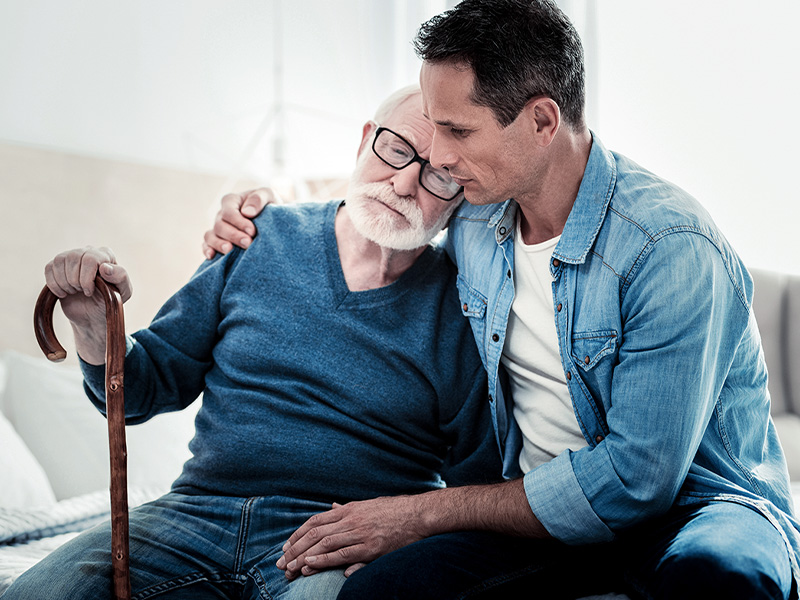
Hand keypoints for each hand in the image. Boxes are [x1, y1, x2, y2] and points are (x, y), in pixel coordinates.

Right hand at [44, 246, 131, 363]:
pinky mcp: (57, 266)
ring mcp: (71, 257)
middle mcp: (88, 251)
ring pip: (59, 261)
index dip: (87, 278)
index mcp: (106, 255)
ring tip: (74, 291)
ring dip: (65, 282)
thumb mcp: (123, 292)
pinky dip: (54, 284)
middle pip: (73, 257)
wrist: (93, 314)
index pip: (91, 258)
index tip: (91, 291)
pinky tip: (64, 293)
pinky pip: (49, 268)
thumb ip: (121, 277)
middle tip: (82, 292)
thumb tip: (105, 267)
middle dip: (76, 281)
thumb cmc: (110, 301)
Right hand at [202, 187, 279, 258]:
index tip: (252, 231)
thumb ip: (258, 199)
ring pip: (210, 236)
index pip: (229, 212)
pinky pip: (207, 245)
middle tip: (247, 243)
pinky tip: (212, 256)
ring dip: (219, 244)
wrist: (271, 217)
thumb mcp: (268, 195)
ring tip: (229, 250)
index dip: (239, 222)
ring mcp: (218, 228)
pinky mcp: (217, 240)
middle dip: (233, 235)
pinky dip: (207, 250)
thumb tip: (247, 212)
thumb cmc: (268, 204)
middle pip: (220, 226)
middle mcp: (221, 215)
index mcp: (231, 201)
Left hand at [275, 496, 427, 579]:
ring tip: (290, 568)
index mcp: (348, 509)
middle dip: (295, 548)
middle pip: (315, 533)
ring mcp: (360, 533)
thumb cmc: (393, 511)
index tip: (286, 546)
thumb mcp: (367, 505)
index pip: (315, 521)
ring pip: (325, 544)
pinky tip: (310, 566)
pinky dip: (324, 560)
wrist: (418, 515)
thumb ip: (347, 508)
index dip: (298, 534)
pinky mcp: (371, 547)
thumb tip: (331, 506)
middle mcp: (350, 520)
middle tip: (281, 562)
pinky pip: (342, 554)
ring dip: (304, 557)